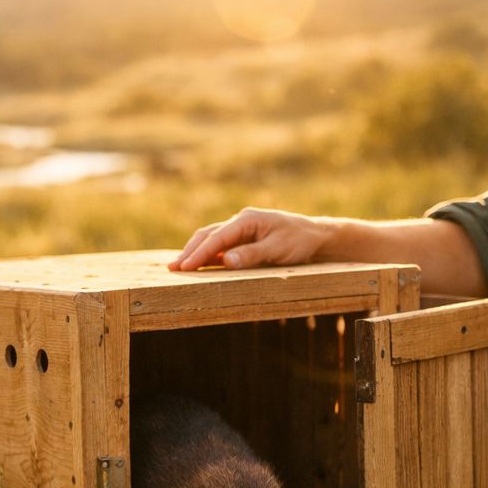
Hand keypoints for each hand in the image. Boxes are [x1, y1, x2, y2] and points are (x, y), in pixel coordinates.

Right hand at [167, 207, 330, 271]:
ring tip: (178, 266)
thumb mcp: (278, 250)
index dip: (199, 252)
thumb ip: (252, 255)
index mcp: (248, 220)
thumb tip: (226, 261)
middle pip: (208, 235)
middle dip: (190, 251)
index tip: (184, 266)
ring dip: (195, 251)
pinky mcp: (243, 238)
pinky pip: (220, 245)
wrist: (315, 236)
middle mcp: (241, 221)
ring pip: (211, 238)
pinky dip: (207, 253)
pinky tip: (197, 263)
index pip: (217, 237)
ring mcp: (241, 228)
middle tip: (173, 268)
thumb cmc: (299, 241)